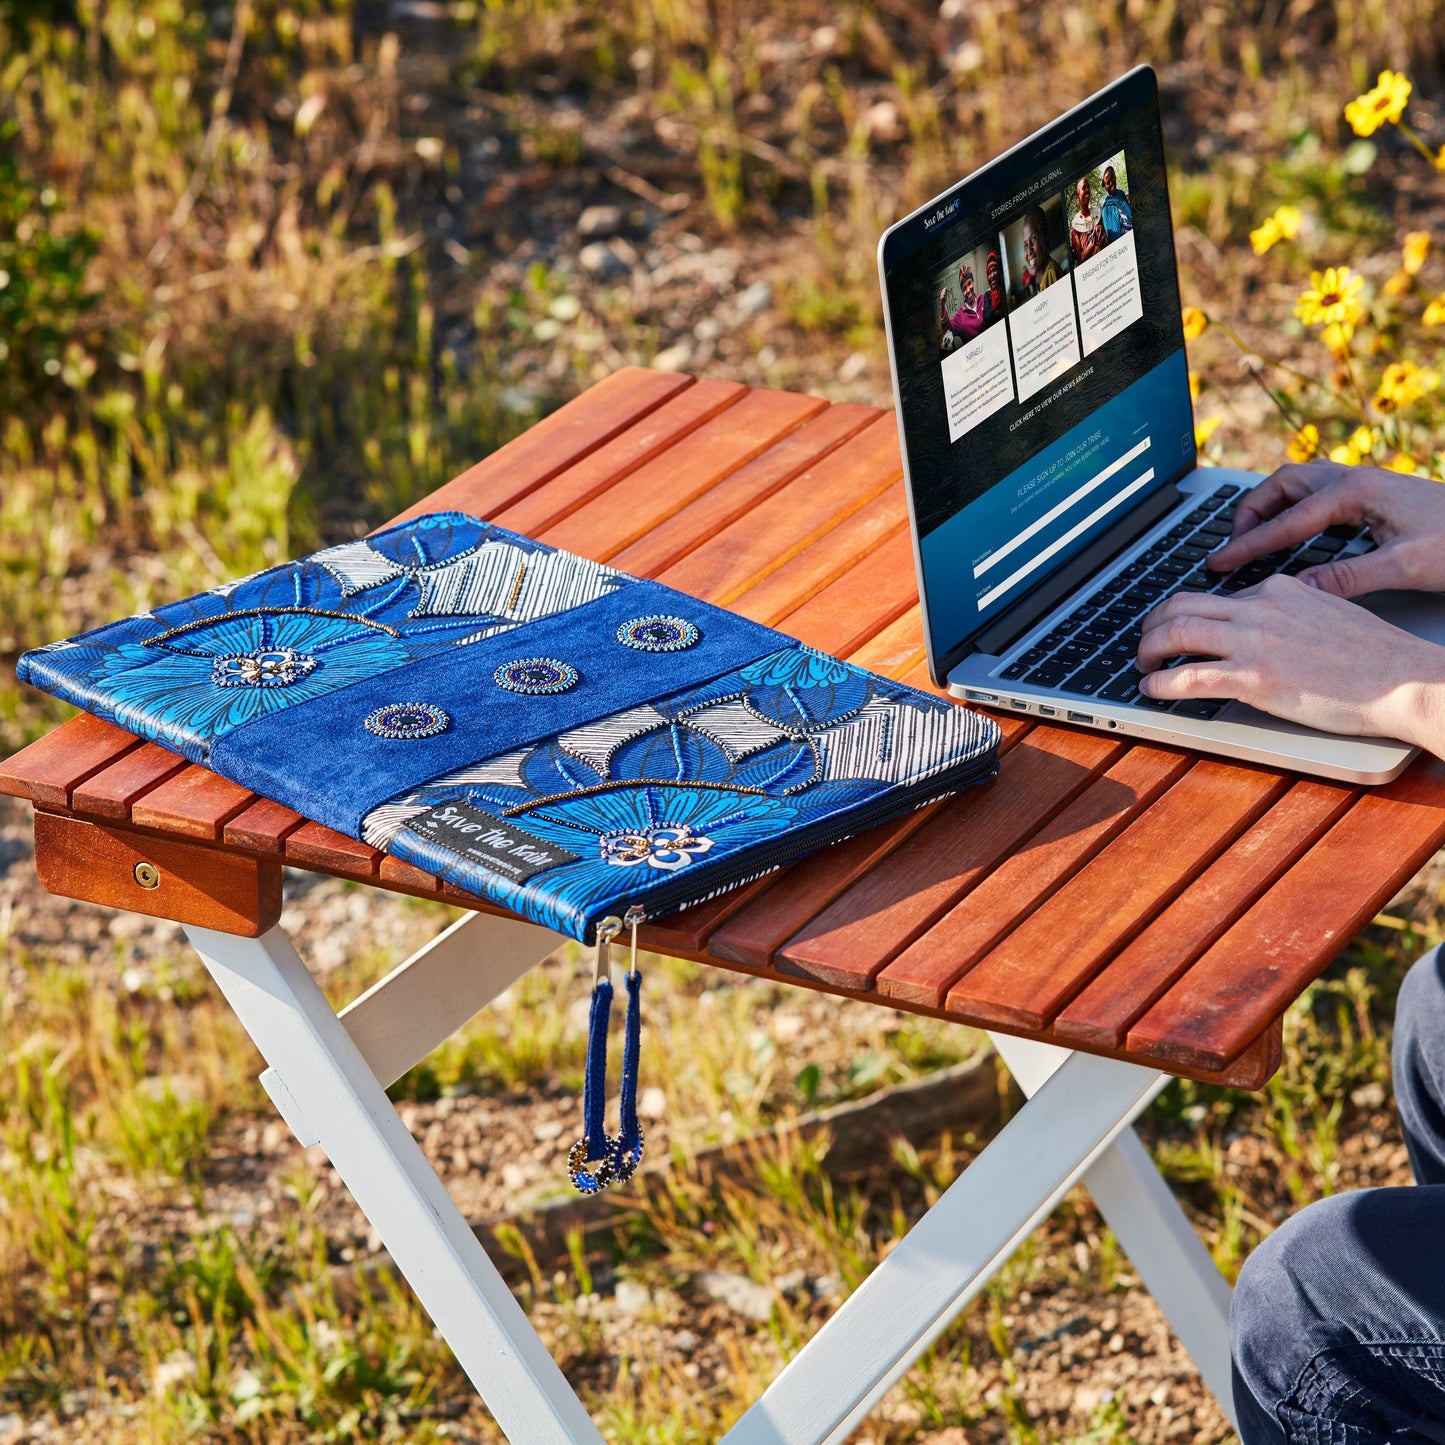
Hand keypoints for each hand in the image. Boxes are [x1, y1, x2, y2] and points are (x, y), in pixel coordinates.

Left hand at [1136, 574, 1444, 748]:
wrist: (1405, 680)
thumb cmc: (1376, 657)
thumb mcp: (1328, 614)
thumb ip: (1290, 612)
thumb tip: (1260, 623)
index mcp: (1281, 589)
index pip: (1215, 593)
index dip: (1186, 612)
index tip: (1174, 626)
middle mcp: (1261, 608)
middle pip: (1181, 604)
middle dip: (1152, 624)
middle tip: (1145, 642)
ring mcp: (1255, 642)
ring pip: (1176, 632)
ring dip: (1147, 650)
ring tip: (1141, 665)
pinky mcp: (1255, 678)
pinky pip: (1189, 675)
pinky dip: (1160, 682)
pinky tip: (1150, 689)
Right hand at [1207, 461, 1444, 596]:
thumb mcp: (1405, 567)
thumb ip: (1348, 577)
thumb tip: (1298, 589)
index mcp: (1356, 492)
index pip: (1286, 521)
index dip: (1247, 544)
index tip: (1218, 563)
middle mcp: (1357, 480)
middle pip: (1283, 485)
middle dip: (1249, 513)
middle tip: (1230, 544)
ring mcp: (1366, 484)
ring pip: (1299, 484)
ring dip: (1270, 505)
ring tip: (1252, 535)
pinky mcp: (1375, 495)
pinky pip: (1317, 493)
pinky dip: (1293, 508)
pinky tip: (1294, 532)